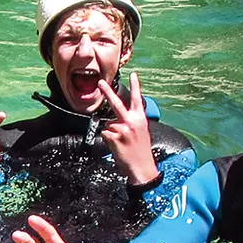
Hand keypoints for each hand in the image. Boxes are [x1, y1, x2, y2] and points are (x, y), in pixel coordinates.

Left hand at [99, 72, 157, 187]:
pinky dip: (109, 141)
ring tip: (122, 144)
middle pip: (117, 104)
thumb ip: (131, 123)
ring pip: (109, 125)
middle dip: (107, 92)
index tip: (133, 74)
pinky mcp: (114, 137)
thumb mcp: (141, 133)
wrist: (142, 168)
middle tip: (100, 82)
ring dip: (111, 134)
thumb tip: (115, 121)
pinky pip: (105, 134)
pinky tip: (117, 147)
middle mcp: (132, 122)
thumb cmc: (141, 152)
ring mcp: (122, 129)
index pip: (138, 100)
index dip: (136, 86)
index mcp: (141, 120)